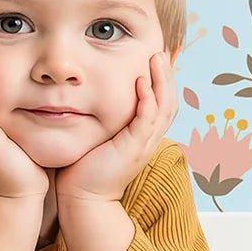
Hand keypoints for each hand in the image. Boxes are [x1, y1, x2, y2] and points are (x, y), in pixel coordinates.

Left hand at [55, 51, 176, 205]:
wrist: (82, 198)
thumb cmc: (85, 167)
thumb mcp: (100, 136)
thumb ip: (103, 118)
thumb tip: (91, 95)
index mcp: (143, 136)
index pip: (162, 104)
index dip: (163, 82)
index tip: (158, 59)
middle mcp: (148, 139)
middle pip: (169, 103)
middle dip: (167, 76)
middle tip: (161, 52)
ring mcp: (143, 145)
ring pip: (163, 108)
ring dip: (162, 81)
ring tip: (156, 58)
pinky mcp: (133, 149)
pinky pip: (146, 120)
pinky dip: (147, 100)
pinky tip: (141, 82)